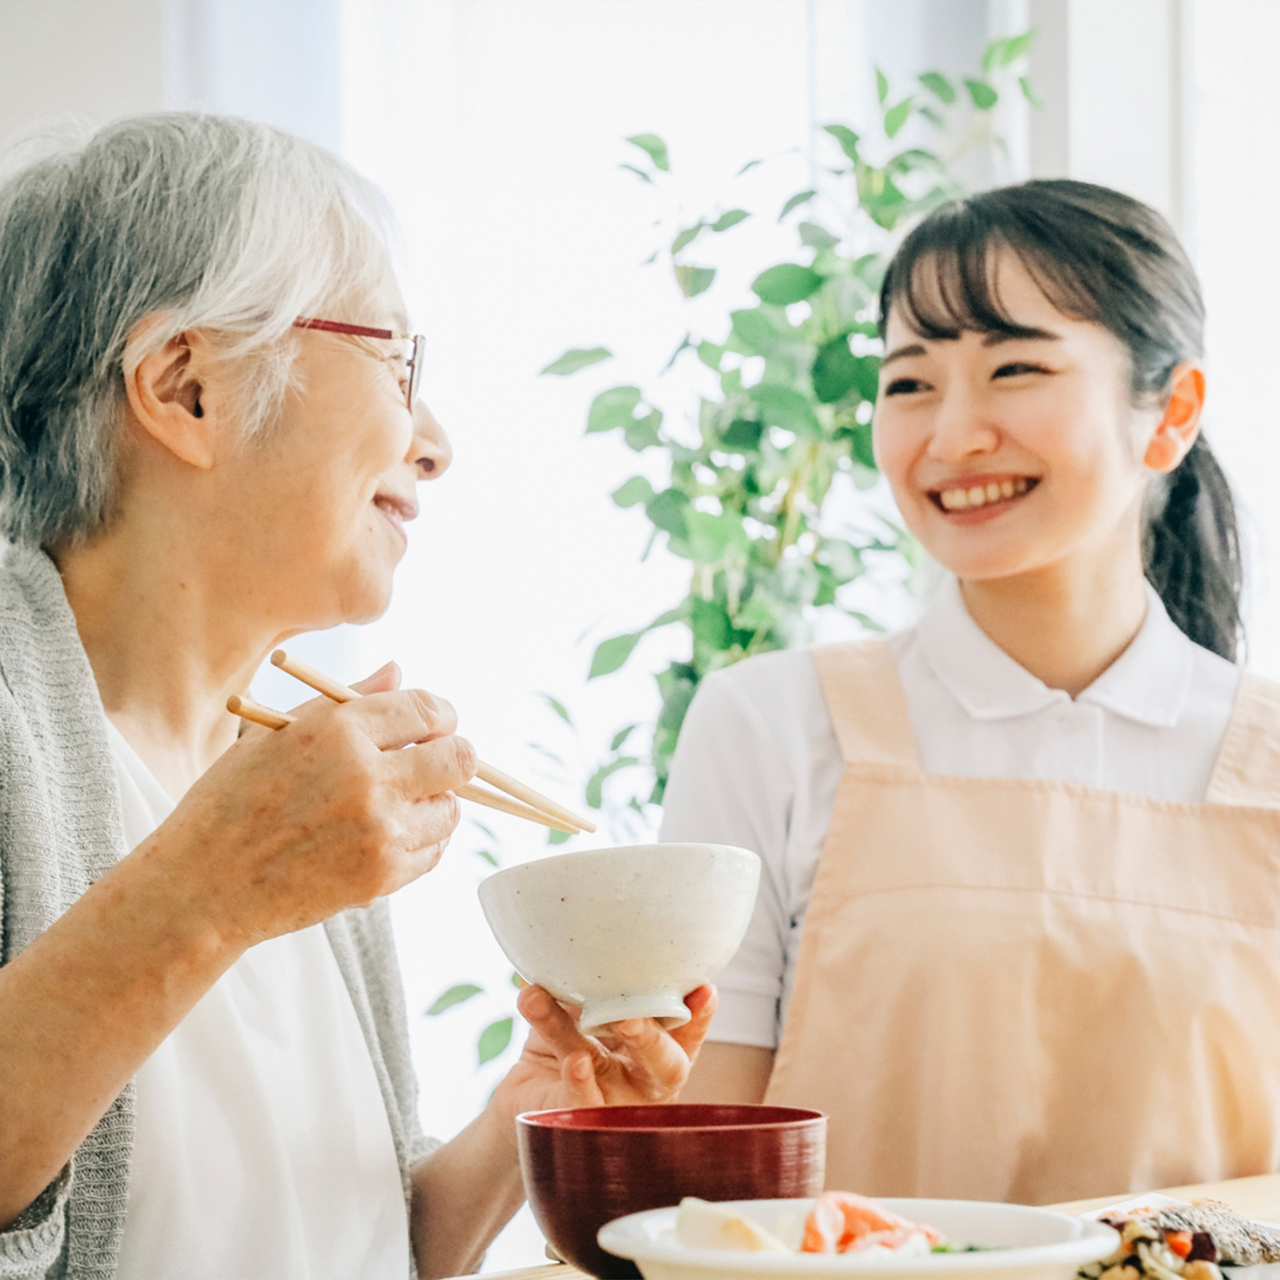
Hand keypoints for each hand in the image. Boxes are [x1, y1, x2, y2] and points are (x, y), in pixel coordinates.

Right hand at [141, 662, 475, 948]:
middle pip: (460, 758)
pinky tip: (386, 834)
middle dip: (452, 755)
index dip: (439, 715)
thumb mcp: (278, 733)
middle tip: (430, 761)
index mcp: (339, 731)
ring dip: (435, 802)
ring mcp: (379, 831)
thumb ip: (348, 699)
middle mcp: (367, 778)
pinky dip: (421, 841)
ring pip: (452, 808)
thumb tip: (399, 671)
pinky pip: (434, 851)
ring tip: (397, 803)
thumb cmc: (232, 801)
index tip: (433, 724)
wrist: (204, 885)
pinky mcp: (382, 876)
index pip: (428, 709)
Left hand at [489, 983, 718, 1132]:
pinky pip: (583, 1103)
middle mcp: (642, 1079)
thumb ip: (587, 988)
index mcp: (651, 1047)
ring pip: (615, 1073)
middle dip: (653, 1037)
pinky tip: (574, 1062)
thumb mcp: (577, 1011)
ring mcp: (614, 1104)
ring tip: (593, 1018)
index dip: (699, 1017)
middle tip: (633, 1015)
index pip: (684, 1033)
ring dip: (595, 1043)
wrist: (520, 1095)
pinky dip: (579, 1082)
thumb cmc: (563, 1043)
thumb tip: (583, 945)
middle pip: (664, 1063)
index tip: (706, 990)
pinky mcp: (579, 1120)